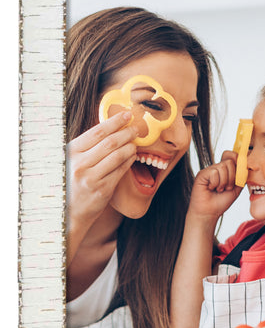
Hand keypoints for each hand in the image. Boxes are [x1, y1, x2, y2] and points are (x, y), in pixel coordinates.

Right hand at [66, 111, 138, 251]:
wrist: (66, 212)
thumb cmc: (70, 182)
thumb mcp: (70, 160)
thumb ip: (86, 146)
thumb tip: (109, 127)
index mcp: (71, 152)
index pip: (97, 132)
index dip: (114, 121)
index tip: (126, 114)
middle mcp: (80, 164)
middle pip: (110, 142)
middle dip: (126, 132)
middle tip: (135, 128)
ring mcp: (91, 178)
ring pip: (117, 156)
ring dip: (130, 146)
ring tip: (135, 142)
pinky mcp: (102, 190)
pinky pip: (120, 171)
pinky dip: (128, 161)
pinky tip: (132, 156)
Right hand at [189, 151, 241, 220]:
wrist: (210, 212)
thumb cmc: (221, 202)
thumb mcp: (236, 188)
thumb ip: (241, 176)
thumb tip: (245, 165)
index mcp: (225, 170)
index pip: (231, 155)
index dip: (237, 160)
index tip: (239, 172)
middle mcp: (216, 168)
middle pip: (230, 161)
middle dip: (232, 177)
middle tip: (227, 187)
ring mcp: (209, 170)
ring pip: (222, 166)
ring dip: (224, 182)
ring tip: (219, 189)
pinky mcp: (202, 174)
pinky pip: (214, 172)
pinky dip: (216, 183)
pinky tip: (211, 189)